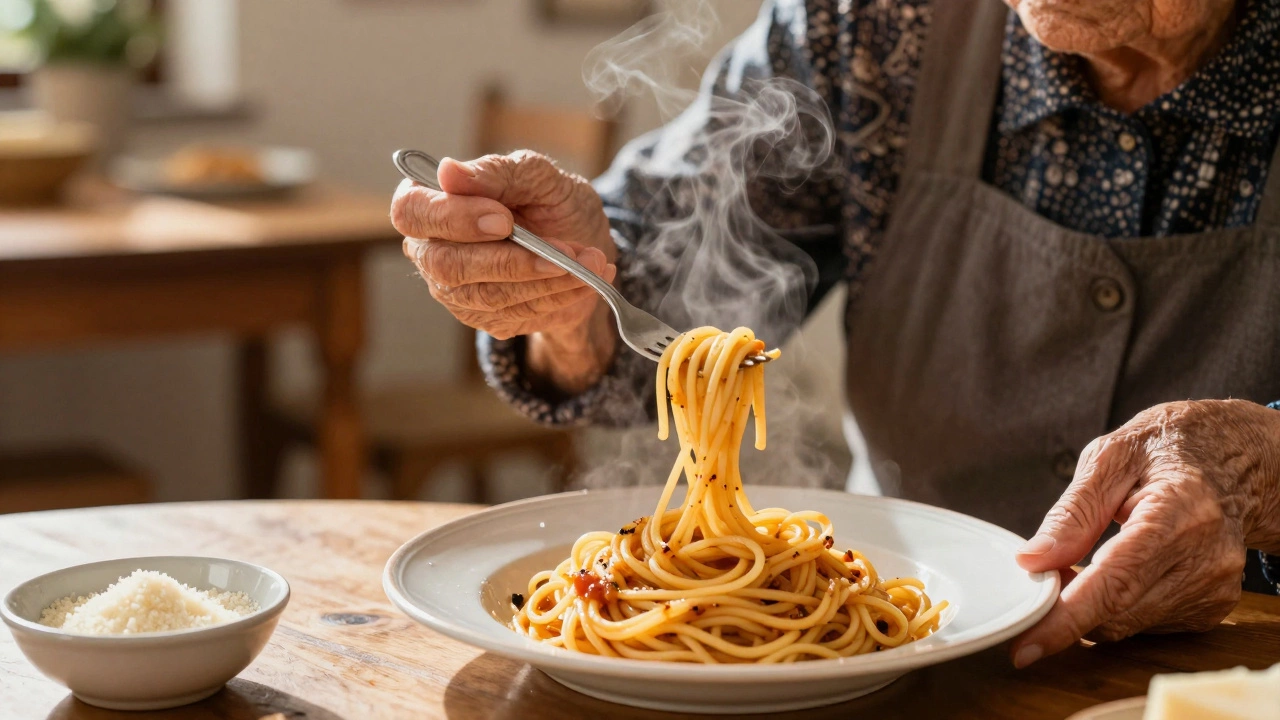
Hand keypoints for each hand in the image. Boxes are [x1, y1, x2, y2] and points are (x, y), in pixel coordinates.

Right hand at [391, 151, 619, 392]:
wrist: (582, 250)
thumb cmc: (552, 203)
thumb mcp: (538, 178)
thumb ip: (498, 173)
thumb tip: (448, 172)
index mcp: (431, 202)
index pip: (411, 212)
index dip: (452, 218)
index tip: (504, 219)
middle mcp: (431, 250)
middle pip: (446, 265)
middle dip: (510, 260)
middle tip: (564, 250)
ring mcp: (453, 290)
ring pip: (487, 295)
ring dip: (546, 280)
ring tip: (590, 261)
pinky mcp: (482, 317)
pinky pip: (514, 314)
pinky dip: (556, 296)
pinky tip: (585, 279)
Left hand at [1011, 399, 1279, 667]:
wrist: (1233, 458)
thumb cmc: (1165, 448)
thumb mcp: (1109, 457)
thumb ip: (1072, 513)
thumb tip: (1032, 560)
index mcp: (1179, 512)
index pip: (1116, 581)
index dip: (1067, 618)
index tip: (1027, 645)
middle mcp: (1207, 557)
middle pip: (1118, 613)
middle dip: (1066, 607)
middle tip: (1042, 573)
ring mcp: (1216, 586)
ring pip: (1128, 625)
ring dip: (1091, 608)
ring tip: (1082, 562)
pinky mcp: (1215, 605)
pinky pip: (1147, 624)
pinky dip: (1117, 608)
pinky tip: (1117, 571)